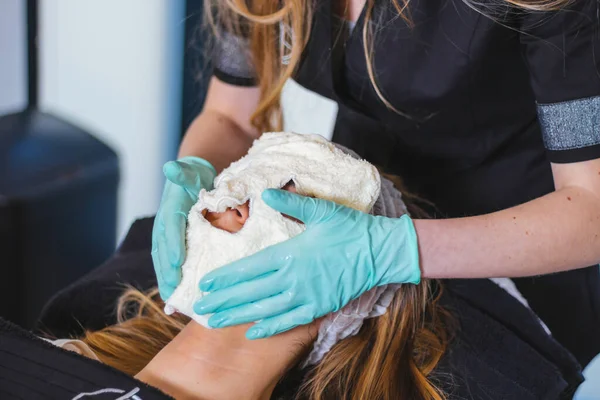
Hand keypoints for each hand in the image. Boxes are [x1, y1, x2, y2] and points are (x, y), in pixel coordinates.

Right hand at [152, 156, 215, 299]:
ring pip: (163, 262)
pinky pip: (169, 267)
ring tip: (172, 301)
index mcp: (170, 209)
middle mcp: (164, 226)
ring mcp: (166, 238)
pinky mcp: (171, 247)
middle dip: (168, 271)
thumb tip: (170, 167)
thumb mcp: (191, 171)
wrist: (192, 180)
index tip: (178, 260)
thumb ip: (182, 172)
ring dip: (167, 282)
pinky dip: (171, 284)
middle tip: (174, 289)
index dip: (173, 244)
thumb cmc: (195, 177)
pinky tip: (173, 305)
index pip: (171, 227)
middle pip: (163, 250)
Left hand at [194, 189, 420, 338]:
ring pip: (264, 309)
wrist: (381, 252)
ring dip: (238, 316)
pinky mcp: (319, 307)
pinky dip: (271, 328)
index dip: (225, 277)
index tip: (205, 284)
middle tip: (199, 308)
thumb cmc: (351, 229)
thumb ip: (290, 203)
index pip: (249, 268)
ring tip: (215, 321)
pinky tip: (253, 332)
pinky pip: (290, 322)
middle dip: (223, 300)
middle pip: (250, 292)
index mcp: (290, 253)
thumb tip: (265, 194)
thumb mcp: (321, 210)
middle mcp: (293, 278)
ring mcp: (306, 296)